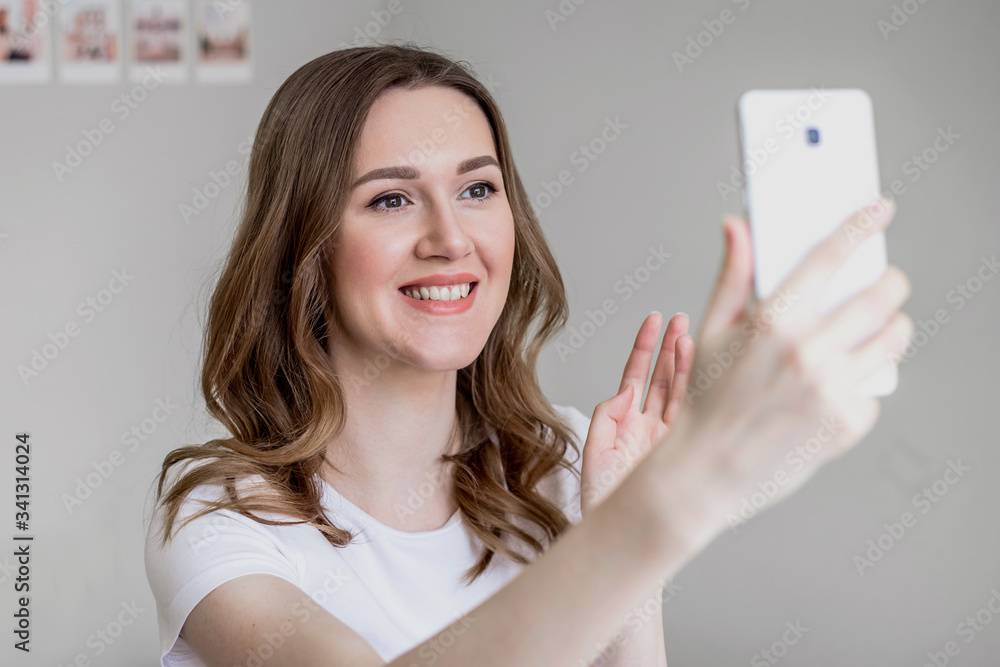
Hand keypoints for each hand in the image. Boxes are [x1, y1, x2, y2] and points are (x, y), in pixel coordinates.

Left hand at [580, 312, 693, 516]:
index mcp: (626, 424)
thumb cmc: (604, 502)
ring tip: (691, 332)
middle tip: (680, 318)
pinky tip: (703, 363)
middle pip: (663, 377)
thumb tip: (624, 391)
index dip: (644, 348)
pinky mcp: (687, 448)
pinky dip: (700, 387)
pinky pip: (695, 412)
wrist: (623, 537)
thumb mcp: (594, 452)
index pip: (637, 376)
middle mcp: (651, 426)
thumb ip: (606, 416)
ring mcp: (671, 437)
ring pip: (681, 390)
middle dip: (671, 346)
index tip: (653, 320)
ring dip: (687, 361)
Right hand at [650, 198, 914, 550]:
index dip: (859, 226)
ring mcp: (832, 389)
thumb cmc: (704, 398)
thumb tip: (736, 226)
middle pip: (881, 295)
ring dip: (891, 327)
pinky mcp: (846, 423)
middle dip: (890, 280)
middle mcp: (808, 352)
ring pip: (893, 339)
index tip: (878, 209)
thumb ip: (733, 275)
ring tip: (871, 331)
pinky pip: (874, 387)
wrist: (706, 469)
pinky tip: (835, 387)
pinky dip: (861, 382)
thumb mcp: (712, 331)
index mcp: (772, 321)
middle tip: (886, 280)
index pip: (830, 256)